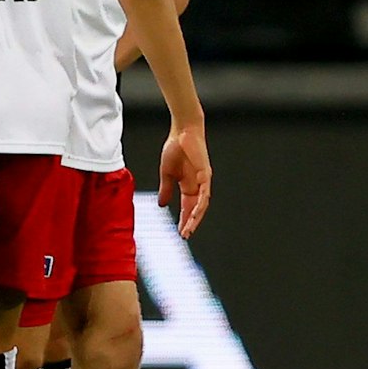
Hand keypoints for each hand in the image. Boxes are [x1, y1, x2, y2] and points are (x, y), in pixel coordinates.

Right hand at [158, 123, 211, 237]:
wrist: (182, 132)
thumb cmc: (175, 148)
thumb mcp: (166, 173)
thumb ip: (165, 189)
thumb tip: (161, 204)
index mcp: (187, 185)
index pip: (187, 207)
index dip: (183, 219)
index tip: (179, 232)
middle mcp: (197, 185)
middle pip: (195, 209)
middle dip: (190, 223)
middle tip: (184, 235)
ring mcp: (203, 181)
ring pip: (201, 204)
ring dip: (195, 217)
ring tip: (188, 229)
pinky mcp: (206, 175)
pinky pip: (205, 193)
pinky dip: (201, 204)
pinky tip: (195, 213)